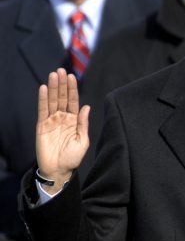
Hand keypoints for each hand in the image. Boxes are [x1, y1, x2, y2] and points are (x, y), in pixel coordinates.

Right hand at [36, 69, 89, 192]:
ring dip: (52, 88)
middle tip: (61, 70)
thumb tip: (87, 107)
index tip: (72, 76)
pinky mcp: (42, 126)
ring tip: (53, 75)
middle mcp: (63, 118)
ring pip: (52, 101)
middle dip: (62, 84)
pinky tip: (43, 88)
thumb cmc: (73, 157)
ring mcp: (52, 121)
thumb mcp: (82, 140)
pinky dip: (43, 99)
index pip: (73, 101)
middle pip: (62, 97)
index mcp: (74, 120)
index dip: (72, 89)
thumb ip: (83, 123)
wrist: (59, 170)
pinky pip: (42, 110)